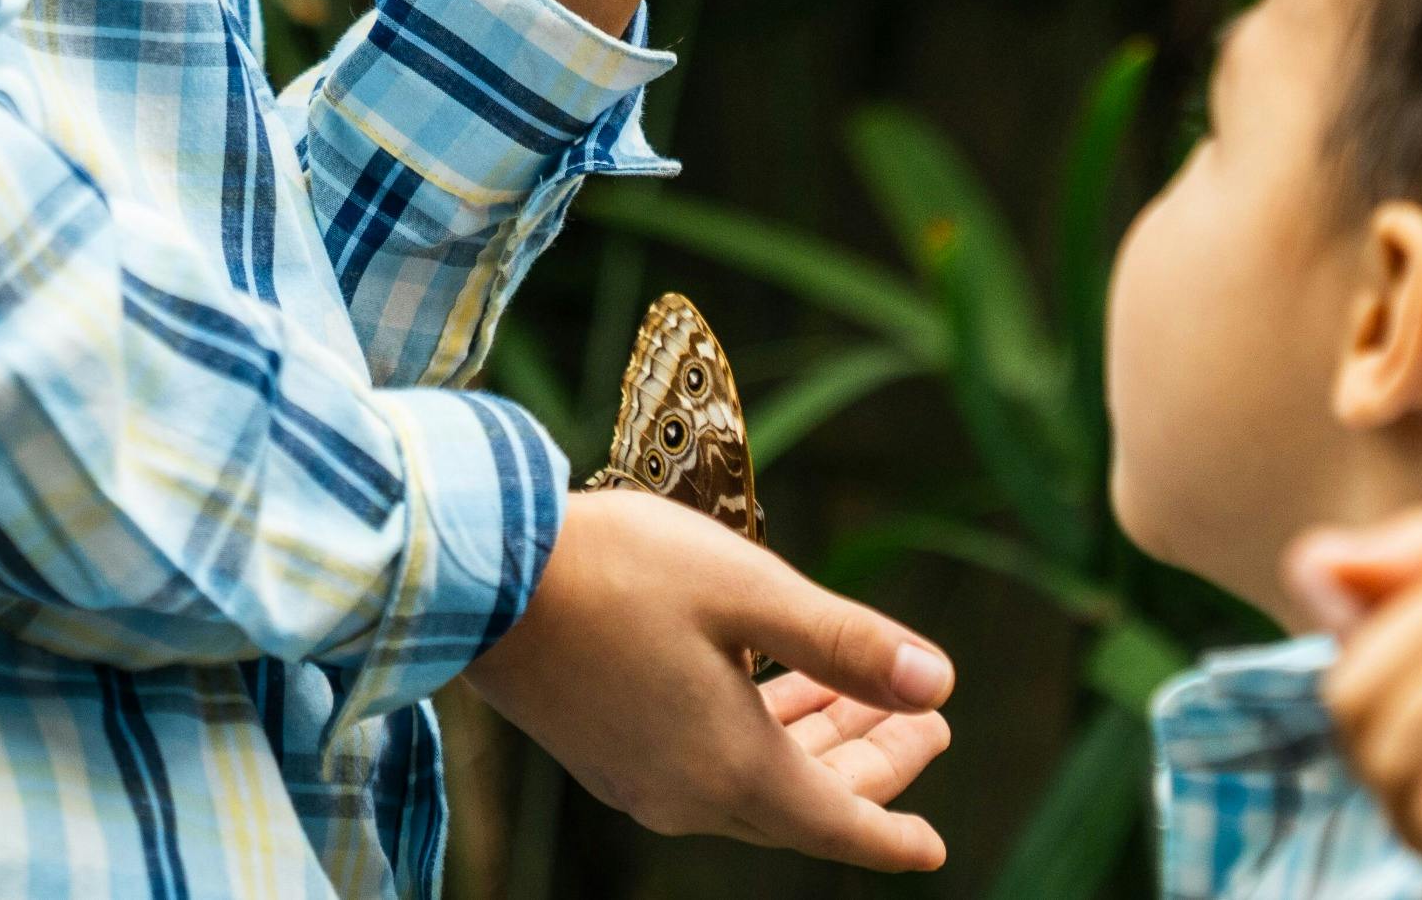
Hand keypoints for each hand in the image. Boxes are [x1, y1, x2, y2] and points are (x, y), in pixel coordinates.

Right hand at [467, 486, 953, 869]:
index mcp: (732, 768)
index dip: (892, 832)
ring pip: (754, 780)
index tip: (932, 848)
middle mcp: (687, 794)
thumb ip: (847, 644)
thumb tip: (941, 684)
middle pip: (802, 801)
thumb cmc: (619, 572)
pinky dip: (759, 732)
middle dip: (870, 765)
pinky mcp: (606, 750)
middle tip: (928, 724)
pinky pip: (707, 764)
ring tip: (863, 698)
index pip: (837, 824)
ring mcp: (640, 778)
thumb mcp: (749, 592)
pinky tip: (773, 686)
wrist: (481, 578)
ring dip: (815, 740)